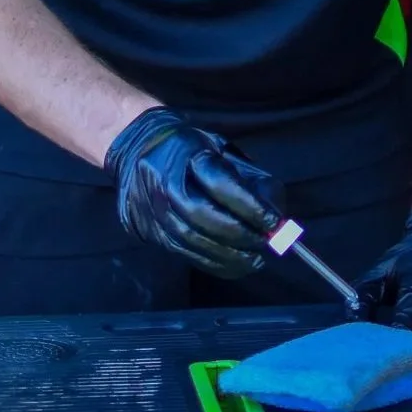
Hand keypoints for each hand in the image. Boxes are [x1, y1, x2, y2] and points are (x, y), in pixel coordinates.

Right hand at [103, 107, 282, 278]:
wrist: (136, 150)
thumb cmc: (188, 149)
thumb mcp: (219, 148)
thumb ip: (248, 178)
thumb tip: (276, 215)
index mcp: (184, 153)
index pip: (219, 184)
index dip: (250, 206)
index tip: (273, 221)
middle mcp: (164, 182)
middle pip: (203, 216)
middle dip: (240, 234)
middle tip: (266, 243)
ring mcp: (154, 210)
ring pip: (193, 240)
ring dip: (230, 255)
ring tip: (256, 259)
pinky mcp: (152, 232)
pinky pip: (186, 254)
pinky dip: (215, 263)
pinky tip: (236, 263)